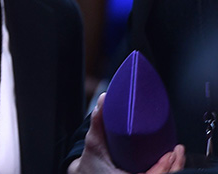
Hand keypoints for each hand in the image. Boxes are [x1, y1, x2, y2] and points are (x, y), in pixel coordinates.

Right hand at [69, 94, 185, 173]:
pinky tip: (171, 162)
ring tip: (177, 153)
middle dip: (175, 166)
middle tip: (178, 150)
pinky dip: (167, 171)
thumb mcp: (93, 143)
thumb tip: (105, 98)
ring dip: (173, 168)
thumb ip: (98, 122)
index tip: (171, 153)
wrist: (85, 173)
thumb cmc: (90, 163)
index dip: (164, 167)